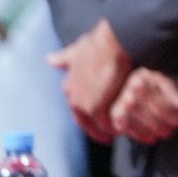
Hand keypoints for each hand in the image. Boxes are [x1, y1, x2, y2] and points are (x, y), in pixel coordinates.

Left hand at [47, 18, 134, 142]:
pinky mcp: (97, 109)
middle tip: (111, 133)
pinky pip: (108, 125)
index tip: (100, 117)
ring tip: (123, 131)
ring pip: (97, 125)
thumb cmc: (99, 43)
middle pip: (86, 121)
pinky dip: (117, 128)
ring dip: (109, 129)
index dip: (90, 113)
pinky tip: (127, 128)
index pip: (79, 108)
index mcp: (70, 87)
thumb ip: (65, 58)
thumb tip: (50, 59)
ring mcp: (85, 105)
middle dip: (98, 127)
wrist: (113, 43)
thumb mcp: (77, 51)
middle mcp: (74, 99)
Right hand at [109, 68, 177, 144]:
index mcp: (154, 71)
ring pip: (134, 109)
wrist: (148, 95)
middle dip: (165, 113)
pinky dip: (138, 132)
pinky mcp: (115, 112)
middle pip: (148, 97)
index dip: (175, 95)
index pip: (163, 82)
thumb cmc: (170, 88)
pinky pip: (123, 122)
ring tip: (168, 133)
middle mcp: (136, 81)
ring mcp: (123, 96)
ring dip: (152, 124)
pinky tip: (151, 138)